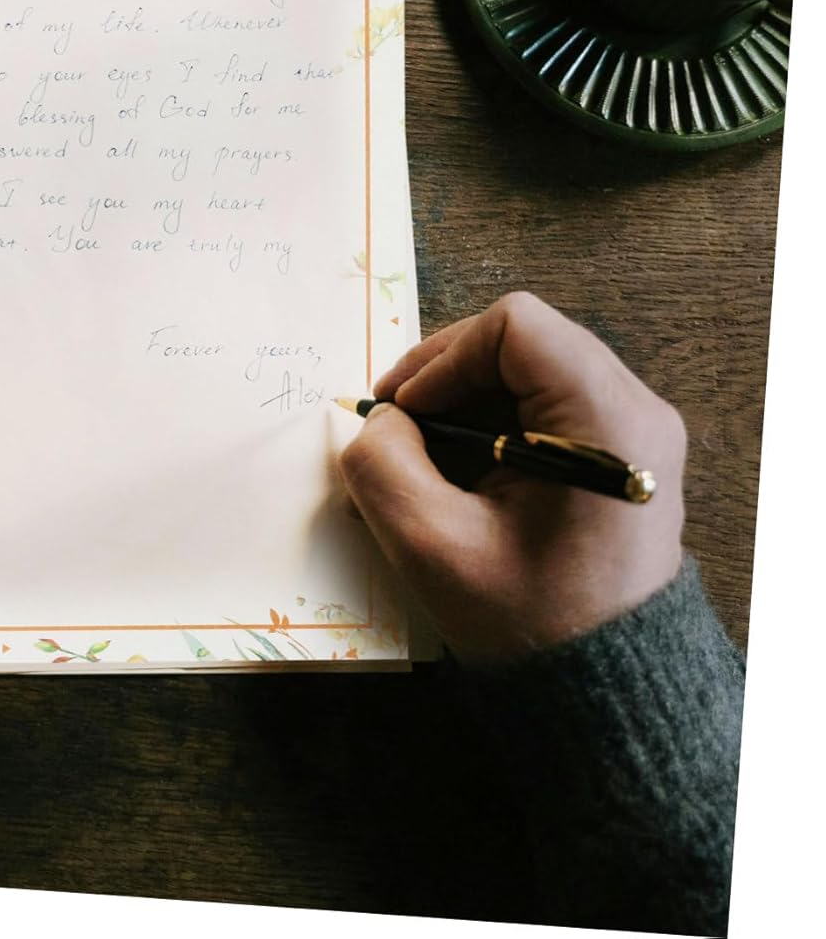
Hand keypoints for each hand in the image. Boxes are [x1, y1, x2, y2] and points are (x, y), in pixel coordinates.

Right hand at [338, 291, 685, 663]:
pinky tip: (460, 470)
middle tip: (395, 424)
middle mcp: (635, 411)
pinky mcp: (621, 453)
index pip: (514, 326)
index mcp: (607, 422)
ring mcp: (635, 431)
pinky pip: (546, 402)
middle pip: (522, 340)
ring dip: (464, 400)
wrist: (608, 692)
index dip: (443, 356)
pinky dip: (491, 421)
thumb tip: (383, 421)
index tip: (405, 411)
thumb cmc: (528, 621)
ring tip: (421, 455)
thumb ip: (383, 465)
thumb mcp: (432, 545)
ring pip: (529, 368)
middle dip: (445, 375)